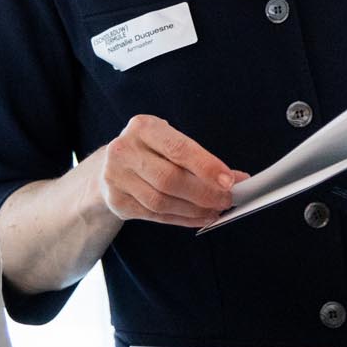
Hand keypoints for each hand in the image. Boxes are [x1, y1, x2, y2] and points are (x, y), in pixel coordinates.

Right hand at [94, 114, 249, 227]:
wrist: (110, 165)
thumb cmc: (150, 150)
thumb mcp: (169, 141)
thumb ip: (199, 158)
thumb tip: (236, 179)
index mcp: (142, 127)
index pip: (178, 149)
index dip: (206, 166)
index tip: (229, 180)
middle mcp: (124, 150)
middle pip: (169, 179)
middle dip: (204, 193)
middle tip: (226, 199)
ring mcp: (116, 178)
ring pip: (162, 201)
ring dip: (194, 209)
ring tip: (215, 210)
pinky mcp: (117, 201)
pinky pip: (155, 216)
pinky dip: (182, 219)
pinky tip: (199, 217)